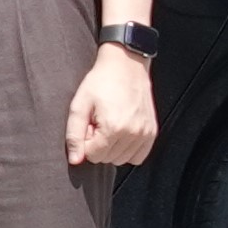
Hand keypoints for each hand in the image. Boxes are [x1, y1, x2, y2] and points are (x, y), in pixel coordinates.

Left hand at [70, 43, 157, 168]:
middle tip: (97, 123)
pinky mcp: (152, 132)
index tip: (87, 124)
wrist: (125, 66)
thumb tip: (75, 161)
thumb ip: (74, 135)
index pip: (93, 155)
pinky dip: (127, 150)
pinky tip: (120, 133)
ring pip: (121, 159)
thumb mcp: (79, 105)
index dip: (85, 141)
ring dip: (111, 148)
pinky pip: (138, 156)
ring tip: (109, 125)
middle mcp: (133, 133)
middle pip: (107, 159)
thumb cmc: (100, 83)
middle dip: (97, 144)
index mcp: (114, 128)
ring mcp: (145, 134)